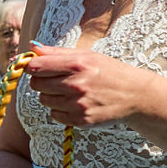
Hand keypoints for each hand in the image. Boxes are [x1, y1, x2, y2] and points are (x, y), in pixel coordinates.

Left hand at [23, 44, 159, 127]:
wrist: (135, 95)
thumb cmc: (109, 71)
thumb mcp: (87, 55)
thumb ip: (57, 52)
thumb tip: (32, 47)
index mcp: (77, 64)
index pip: (36, 67)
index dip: (32, 67)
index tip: (37, 67)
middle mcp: (76, 84)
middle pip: (36, 85)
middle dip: (41, 81)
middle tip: (56, 79)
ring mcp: (78, 104)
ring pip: (44, 100)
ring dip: (51, 96)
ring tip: (69, 91)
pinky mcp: (81, 120)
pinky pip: (54, 115)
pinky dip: (60, 110)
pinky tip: (74, 103)